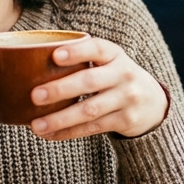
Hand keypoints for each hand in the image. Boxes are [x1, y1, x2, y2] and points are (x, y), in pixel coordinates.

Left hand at [29, 37, 167, 139]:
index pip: (96, 48)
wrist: (153, 102)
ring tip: (35, 125)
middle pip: (90, 81)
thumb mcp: (108, 62)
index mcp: (115, 55)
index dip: (76, 51)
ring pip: (89, 110)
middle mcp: (123, 74)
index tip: (54, 55)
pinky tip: (49, 134)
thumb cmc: (115, 78)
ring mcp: (126, 98)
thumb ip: (83, 59)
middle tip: (35, 96)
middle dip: (61, 89)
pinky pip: (93, 128)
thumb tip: (30, 62)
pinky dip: (68, 132)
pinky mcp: (125, 120)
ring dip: (60, 119)